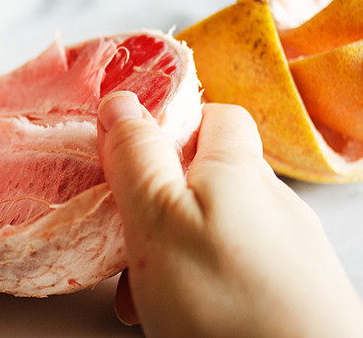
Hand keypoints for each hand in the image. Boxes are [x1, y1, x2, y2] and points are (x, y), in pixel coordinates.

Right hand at [98, 91, 362, 336]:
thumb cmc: (225, 302)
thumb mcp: (157, 217)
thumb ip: (136, 155)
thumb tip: (121, 100)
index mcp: (238, 168)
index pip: (214, 115)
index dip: (171, 126)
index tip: (134, 157)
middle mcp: (270, 199)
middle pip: (206, 176)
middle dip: (158, 202)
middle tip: (129, 238)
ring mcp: (286, 246)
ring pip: (212, 227)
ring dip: (171, 248)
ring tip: (143, 291)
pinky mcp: (290, 287)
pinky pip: (232, 265)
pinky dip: (199, 278)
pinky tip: (180, 310)